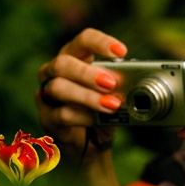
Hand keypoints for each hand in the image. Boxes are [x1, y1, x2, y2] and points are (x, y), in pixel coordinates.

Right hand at [35, 28, 126, 165]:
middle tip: (111, 83)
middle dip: (88, 73)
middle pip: (63, 62)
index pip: (83, 40)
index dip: (100, 42)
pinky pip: (61, 113)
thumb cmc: (102, 113)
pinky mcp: (47, 117)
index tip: (122, 52)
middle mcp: (56, 71)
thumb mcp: (115, 96)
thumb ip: (121, 87)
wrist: (90, 145)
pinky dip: (83, 116)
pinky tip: (97, 120)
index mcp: (75, 58)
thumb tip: (137, 82)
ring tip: (112, 105)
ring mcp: (47, 94)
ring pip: (59, 87)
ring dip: (88, 96)